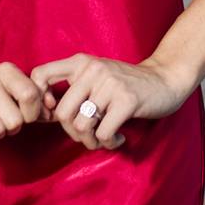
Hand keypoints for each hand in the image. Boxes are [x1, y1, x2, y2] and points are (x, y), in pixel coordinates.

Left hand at [29, 54, 191, 150]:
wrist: (165, 80)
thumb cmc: (125, 85)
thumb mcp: (96, 77)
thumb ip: (72, 88)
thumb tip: (44, 115)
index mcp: (81, 62)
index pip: (40, 75)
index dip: (39, 101)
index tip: (53, 115)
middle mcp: (93, 69)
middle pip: (61, 113)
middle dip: (73, 132)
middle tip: (90, 134)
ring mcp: (110, 84)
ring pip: (82, 126)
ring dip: (92, 141)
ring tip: (104, 137)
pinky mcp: (127, 100)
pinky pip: (103, 134)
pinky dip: (110, 143)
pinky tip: (119, 137)